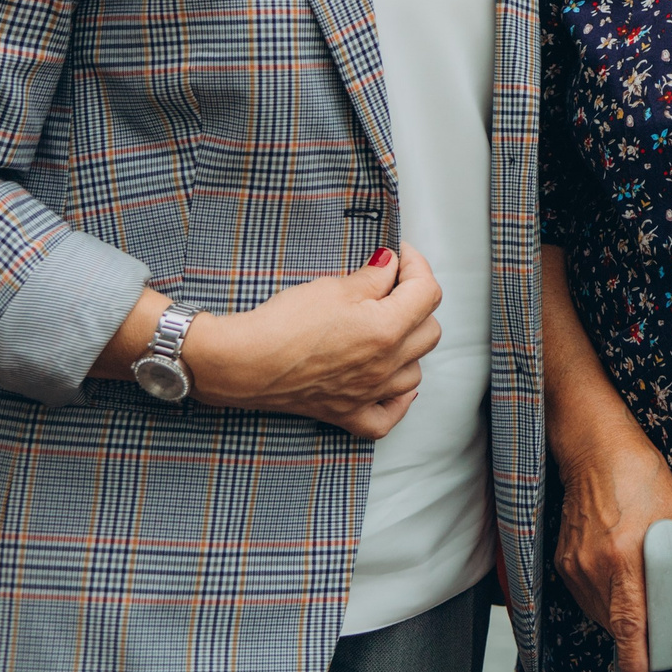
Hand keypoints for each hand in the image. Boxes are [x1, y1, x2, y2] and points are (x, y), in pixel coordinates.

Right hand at [185, 246, 442, 437]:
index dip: (416, 265)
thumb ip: (373, 277)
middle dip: (416, 302)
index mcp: (387, 330)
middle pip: (429, 330)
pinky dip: (398, 401)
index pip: (428, 291)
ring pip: (415, 371)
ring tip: (387, 328)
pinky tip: (393, 383)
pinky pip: (388, 416)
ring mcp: (369, 393)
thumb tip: (392, 264)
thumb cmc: (282, 323)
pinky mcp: (347, 412)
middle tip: (391, 286)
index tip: (398, 255)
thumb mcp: (332, 287)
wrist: (241, 363)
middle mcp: (386, 366)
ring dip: (409, 347)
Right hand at [556, 425, 671, 671]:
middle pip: (614, 625)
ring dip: (621, 612)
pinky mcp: (563, 561)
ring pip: (599, 613)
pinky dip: (605, 594)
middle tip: (656, 624)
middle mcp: (594, 567)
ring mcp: (574, 565)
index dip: (634, 660)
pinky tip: (618, 571)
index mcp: (625, 557)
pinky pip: (586, 595)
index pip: (628, 625)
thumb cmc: (640, 477)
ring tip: (638, 582)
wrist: (596, 451)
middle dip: (636, 634)